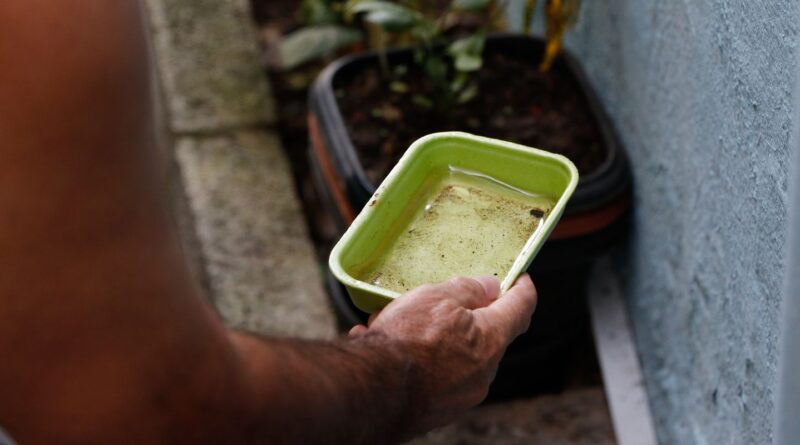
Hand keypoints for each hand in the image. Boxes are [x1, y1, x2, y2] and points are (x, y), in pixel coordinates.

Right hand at [349, 274, 536, 433]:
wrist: (374, 392)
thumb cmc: (407, 341)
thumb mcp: (437, 297)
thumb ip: (468, 289)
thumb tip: (489, 287)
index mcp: (491, 338)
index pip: (521, 308)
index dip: (522, 288)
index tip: (520, 279)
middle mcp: (484, 372)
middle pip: (486, 335)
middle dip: (465, 316)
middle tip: (438, 300)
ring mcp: (462, 394)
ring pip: (454, 355)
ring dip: (433, 338)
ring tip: (396, 324)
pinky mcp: (439, 410)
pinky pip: (433, 376)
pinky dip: (417, 361)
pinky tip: (385, 347)